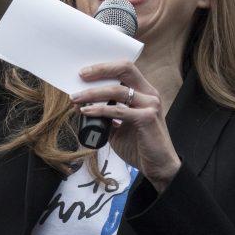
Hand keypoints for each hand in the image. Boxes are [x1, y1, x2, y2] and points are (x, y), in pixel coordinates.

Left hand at [71, 61, 180, 191]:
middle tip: (80, 76)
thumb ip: (106, 114)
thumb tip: (82, 105)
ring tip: (76, 98)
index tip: (84, 72)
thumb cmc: (139, 146)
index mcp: (144, 92)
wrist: (159, 167)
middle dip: (100, 70)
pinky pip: (118, 110)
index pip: (125, 69)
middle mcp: (150, 94)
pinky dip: (99, 110)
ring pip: (117, 91)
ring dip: (93, 93)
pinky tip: (86, 111)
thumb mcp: (119, 126)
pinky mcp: (147, 118)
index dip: (105, 67)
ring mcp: (150, 105)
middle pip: (125, 69)